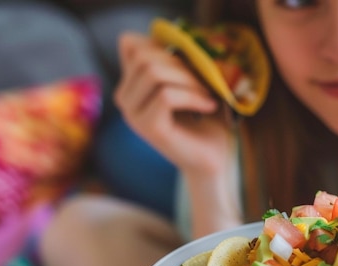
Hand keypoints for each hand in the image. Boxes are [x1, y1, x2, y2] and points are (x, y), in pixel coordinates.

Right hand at [114, 32, 235, 176]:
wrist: (212, 158)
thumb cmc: (204, 119)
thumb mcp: (188, 82)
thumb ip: (171, 61)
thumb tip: (162, 36)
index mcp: (131, 84)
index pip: (131, 44)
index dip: (162, 45)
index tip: (190, 65)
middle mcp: (125, 98)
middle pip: (144, 57)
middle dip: (181, 64)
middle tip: (207, 82)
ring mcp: (133, 115)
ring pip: (153, 74)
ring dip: (189, 80)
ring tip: (209, 95)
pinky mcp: (148, 128)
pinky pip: (166, 96)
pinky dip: (193, 97)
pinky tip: (208, 107)